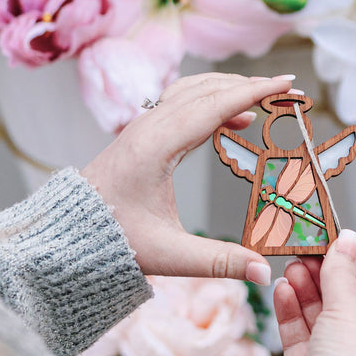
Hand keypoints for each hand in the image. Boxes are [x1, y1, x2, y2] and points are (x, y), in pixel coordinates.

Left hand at [82, 72, 294, 284]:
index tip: (287, 84)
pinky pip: (182, 102)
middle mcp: (150, 126)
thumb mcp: (169, 254)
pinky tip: (232, 120)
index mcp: (157, 146)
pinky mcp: (142, 133)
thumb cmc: (112, 240)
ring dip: (230, 88)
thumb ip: (219, 261)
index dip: (255, 92)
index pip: (215, 105)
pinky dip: (212, 100)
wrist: (68, 233)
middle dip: (250, 86)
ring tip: (264, 99)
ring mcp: (144, 126)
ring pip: (193, 90)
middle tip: (287, 90)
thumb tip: (264, 272)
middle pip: (207, 89)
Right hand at [271, 230, 355, 355]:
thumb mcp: (349, 311)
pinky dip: (291, 312)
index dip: (348, 261)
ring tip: (289, 267)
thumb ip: (342, 273)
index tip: (328, 237)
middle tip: (300, 250)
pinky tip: (282, 291)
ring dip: (304, 291)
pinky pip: (299, 335)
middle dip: (321, 275)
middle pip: (341, 301)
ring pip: (317, 317)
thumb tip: (348, 238)